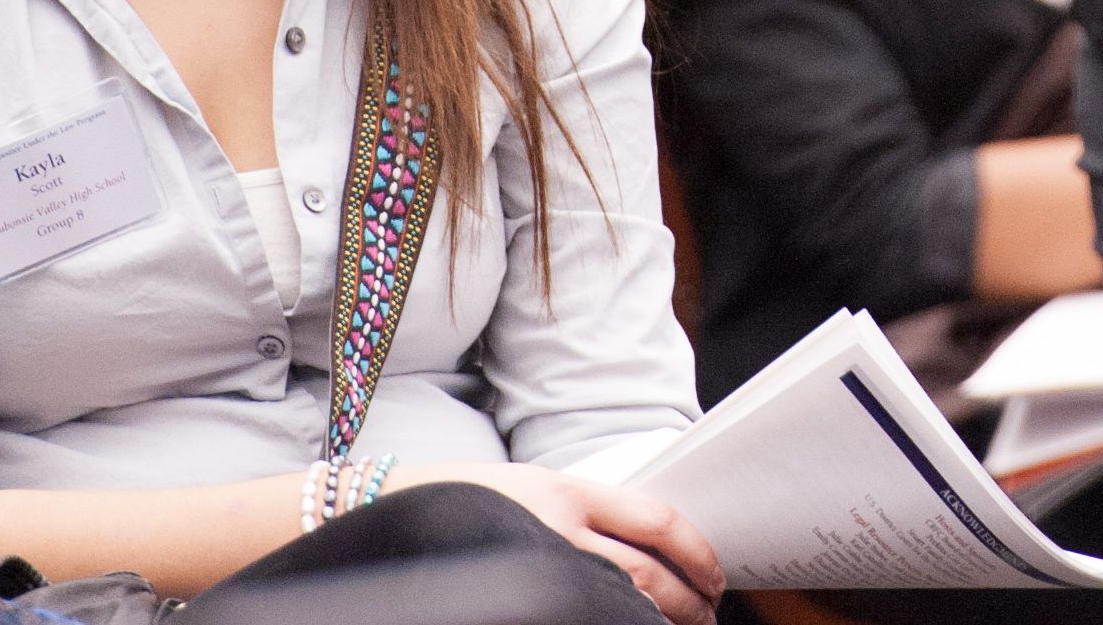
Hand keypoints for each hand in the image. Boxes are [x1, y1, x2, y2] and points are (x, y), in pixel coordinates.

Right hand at [400, 464, 721, 624]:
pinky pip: (587, 611)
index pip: (656, 520)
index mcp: (566, 491)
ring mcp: (539, 561)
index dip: (697, 551)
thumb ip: (582, 513)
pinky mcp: (523, 585)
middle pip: (648, 569)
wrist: (388, 513)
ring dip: (663, 617)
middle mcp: (557, 526)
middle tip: (708, 612)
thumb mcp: (531, 491)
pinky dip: (619, 622)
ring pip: (624, 598)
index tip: (714, 574)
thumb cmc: (464, 501)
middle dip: (690, 597)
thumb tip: (645, 547)